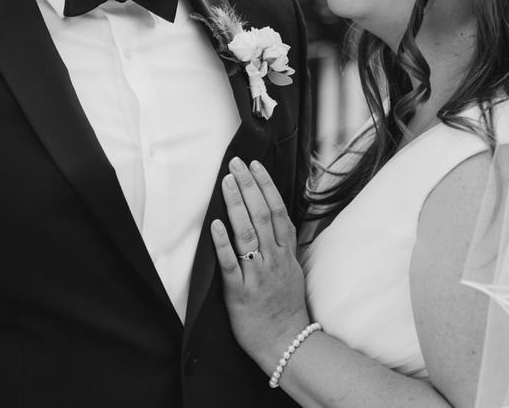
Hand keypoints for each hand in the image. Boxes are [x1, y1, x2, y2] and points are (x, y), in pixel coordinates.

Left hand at [211, 157, 309, 373]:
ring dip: (236, 205)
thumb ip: (283, 245)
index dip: (266, 186)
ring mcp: (258, 274)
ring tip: (226, 182)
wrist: (286, 344)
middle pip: (262, 215)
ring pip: (248, 233)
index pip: (277, 210)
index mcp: (285, 252)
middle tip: (236, 164)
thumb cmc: (286, 307)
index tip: (255, 166)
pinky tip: (216, 224)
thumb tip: (273, 220)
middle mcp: (273, 259)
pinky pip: (231, 264)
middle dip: (248, 186)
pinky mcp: (240, 292)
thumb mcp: (292, 270)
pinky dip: (224, 243)